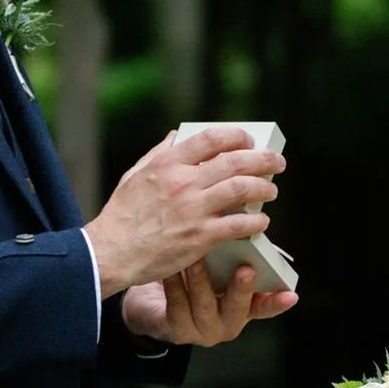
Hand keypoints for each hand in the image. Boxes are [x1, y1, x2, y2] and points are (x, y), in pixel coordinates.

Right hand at [83, 128, 285, 296]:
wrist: (111, 252)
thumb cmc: (121, 215)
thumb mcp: (134, 174)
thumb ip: (158, 153)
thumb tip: (176, 135)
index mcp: (167, 163)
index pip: (212, 138)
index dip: (236, 136)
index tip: (249, 140)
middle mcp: (183, 182)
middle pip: (235, 161)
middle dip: (263, 159)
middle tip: (277, 162)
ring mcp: (193, 209)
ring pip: (242, 189)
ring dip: (263, 188)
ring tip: (272, 190)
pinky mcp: (199, 237)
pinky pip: (238, 224)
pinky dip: (256, 222)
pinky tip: (262, 223)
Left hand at [121, 258, 296, 345]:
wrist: (155, 306)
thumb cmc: (193, 281)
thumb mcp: (218, 272)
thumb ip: (234, 260)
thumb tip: (245, 224)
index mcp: (242, 309)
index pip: (265, 307)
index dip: (278, 302)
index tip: (291, 295)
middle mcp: (226, 323)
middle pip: (238, 308)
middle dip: (241, 289)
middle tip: (246, 270)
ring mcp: (201, 330)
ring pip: (204, 306)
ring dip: (201, 280)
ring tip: (198, 258)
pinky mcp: (176, 330)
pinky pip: (177, 305)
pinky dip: (175, 284)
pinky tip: (172, 267)